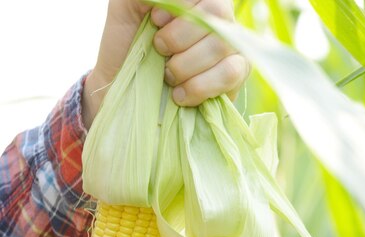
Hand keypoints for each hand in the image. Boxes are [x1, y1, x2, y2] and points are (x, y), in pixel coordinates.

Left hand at [82, 0, 248, 128]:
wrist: (123, 88)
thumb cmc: (126, 46)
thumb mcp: (128, 8)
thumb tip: (166, 2)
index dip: (180, 8)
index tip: (154, 21)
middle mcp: (218, 18)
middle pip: (216, 14)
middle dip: (179, 38)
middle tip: (159, 51)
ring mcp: (230, 45)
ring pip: (220, 45)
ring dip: (186, 65)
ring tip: (167, 76)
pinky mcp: (236, 75)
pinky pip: (230, 73)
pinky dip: (200, 86)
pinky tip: (180, 94)